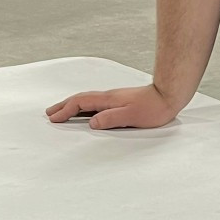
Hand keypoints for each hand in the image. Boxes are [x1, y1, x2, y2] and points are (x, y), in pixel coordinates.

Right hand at [45, 83, 179, 130]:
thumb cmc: (153, 108)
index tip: (53, 119)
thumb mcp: (131, 117)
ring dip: (73, 107)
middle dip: (64, 106)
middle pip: (80, 100)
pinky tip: (88, 114)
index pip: (80, 103)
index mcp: (108, 100)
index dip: (65, 110)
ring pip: (88, 102)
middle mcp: (108, 97)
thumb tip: (92, 123)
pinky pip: (96, 105)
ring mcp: (114, 99)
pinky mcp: (121, 102)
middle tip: (50, 113)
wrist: (169, 95)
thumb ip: (111, 119)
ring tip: (63, 113)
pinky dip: (85, 108)